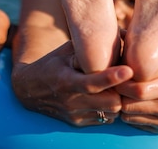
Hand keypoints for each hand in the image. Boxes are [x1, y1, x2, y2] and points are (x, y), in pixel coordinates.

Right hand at [11, 41, 133, 126]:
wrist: (28, 88)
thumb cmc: (53, 62)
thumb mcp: (67, 49)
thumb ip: (90, 45)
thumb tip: (120, 36)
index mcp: (67, 81)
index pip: (92, 83)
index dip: (112, 77)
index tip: (128, 70)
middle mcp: (71, 101)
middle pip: (110, 102)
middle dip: (122, 91)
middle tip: (127, 78)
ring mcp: (75, 115)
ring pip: (111, 113)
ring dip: (118, 100)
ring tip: (117, 86)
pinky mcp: (77, 122)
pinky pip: (105, 119)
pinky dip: (110, 108)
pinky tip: (107, 95)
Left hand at [116, 46, 157, 133]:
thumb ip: (151, 47)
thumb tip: (123, 33)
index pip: (139, 91)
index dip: (123, 84)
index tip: (117, 74)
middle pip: (130, 106)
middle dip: (119, 94)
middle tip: (116, 82)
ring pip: (130, 117)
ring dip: (123, 105)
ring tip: (124, 91)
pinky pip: (137, 124)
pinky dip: (131, 114)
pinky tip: (134, 101)